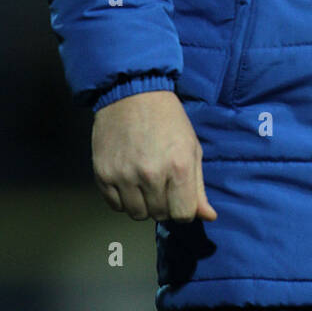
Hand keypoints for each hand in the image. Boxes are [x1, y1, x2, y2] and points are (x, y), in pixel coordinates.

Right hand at [91, 89, 216, 223]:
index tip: (180, 198)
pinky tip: (128, 181)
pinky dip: (123, 199)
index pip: (183, 214)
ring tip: (144, 183)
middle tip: (162, 183)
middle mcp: (151, 175)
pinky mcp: (103, 175)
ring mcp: (124, 176)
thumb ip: (198, 186)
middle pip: (160, 215)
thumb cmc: (168, 119)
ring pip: (136, 214)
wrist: (132, 94)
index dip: (184, 209)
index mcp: (179, 167)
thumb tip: (209, 216)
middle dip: (164, 204)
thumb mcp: (191, 148)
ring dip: (143, 204)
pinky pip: (115, 206)